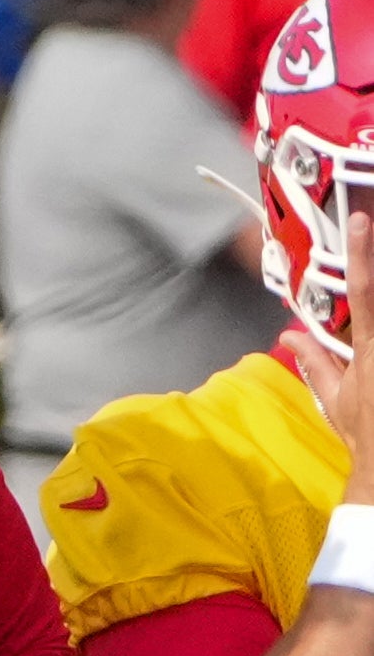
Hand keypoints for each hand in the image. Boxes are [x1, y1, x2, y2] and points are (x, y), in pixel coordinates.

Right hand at [281, 210, 373, 507]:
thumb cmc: (363, 434)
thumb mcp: (336, 397)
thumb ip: (314, 361)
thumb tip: (289, 336)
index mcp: (367, 349)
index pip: (363, 292)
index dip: (361, 255)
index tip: (361, 221)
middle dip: (370, 270)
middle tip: (367, 233)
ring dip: (364, 325)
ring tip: (361, 360)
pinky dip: (367, 340)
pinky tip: (363, 362)